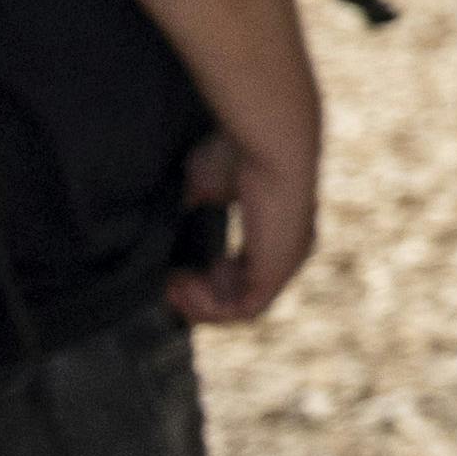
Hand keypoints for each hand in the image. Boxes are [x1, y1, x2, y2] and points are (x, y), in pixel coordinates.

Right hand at [167, 122, 318, 323]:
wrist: (270, 145)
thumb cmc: (240, 153)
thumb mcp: (206, 182)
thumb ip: (193, 203)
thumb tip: (169, 218)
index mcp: (277, 230)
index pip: (244, 272)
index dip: (208, 279)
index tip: (175, 272)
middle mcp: (288, 250)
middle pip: (241, 294)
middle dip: (199, 296)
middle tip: (168, 285)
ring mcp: (286, 263)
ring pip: (240, 307)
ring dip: (199, 305)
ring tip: (171, 286)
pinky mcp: (278, 271)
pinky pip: (244, 310)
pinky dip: (210, 306)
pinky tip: (184, 286)